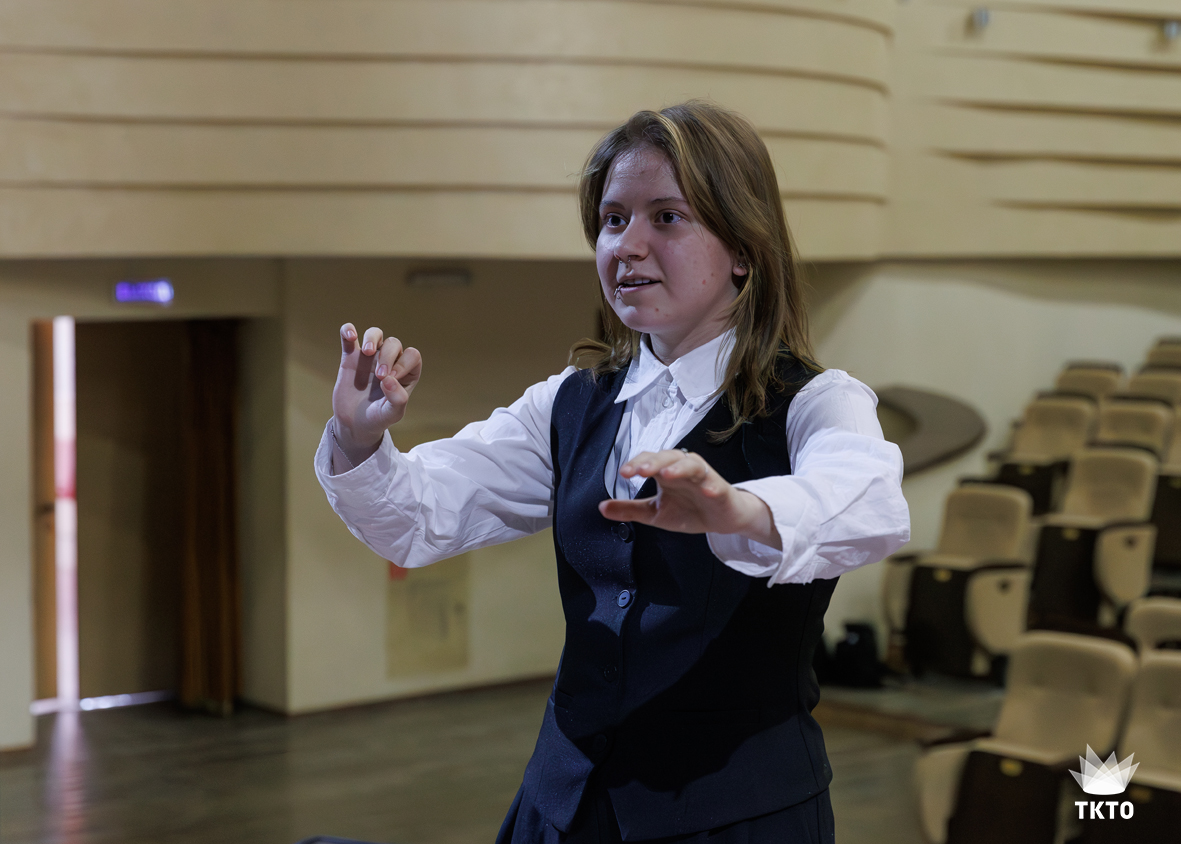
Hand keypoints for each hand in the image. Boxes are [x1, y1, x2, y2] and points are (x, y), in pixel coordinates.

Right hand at [331, 323, 421, 465]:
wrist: (354, 424)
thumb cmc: (378, 418)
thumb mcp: (392, 414)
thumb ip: (397, 399)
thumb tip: (389, 380)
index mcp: (406, 373)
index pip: (412, 356)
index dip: (403, 363)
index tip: (391, 379)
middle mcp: (390, 361)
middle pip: (393, 344)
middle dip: (387, 356)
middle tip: (379, 376)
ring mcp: (370, 358)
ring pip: (375, 334)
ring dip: (372, 338)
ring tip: (367, 353)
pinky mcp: (350, 357)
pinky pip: (349, 338)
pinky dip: (348, 331)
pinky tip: (350, 335)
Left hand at [598, 450, 781, 549]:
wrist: (722, 519)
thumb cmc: (690, 510)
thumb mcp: (655, 513)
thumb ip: (629, 509)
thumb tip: (601, 507)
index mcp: (665, 472)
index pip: (648, 460)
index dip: (636, 464)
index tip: (624, 473)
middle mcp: (682, 469)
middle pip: (667, 457)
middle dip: (653, 462)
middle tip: (640, 471)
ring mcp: (702, 476)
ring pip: (690, 463)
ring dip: (678, 467)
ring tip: (666, 474)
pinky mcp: (719, 488)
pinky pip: (714, 482)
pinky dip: (709, 484)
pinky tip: (704, 489)